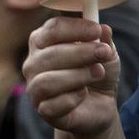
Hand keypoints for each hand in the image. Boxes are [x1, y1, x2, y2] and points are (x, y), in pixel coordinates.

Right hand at [23, 17, 120, 135]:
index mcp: (42, 43)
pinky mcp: (43, 110)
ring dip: (78, 76)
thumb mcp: (105, 53)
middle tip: (103, 52)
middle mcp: (32, 64)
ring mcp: (34, 88)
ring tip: (98, 73)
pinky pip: (54, 104)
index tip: (96, 30)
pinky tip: (83, 95)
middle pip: (49, 54)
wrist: (99, 105)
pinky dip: (74, 98)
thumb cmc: (95, 73)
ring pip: (47, 81)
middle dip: (81, 52)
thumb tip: (104, 29)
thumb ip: (103, 41)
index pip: (51, 29)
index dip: (75, 28)